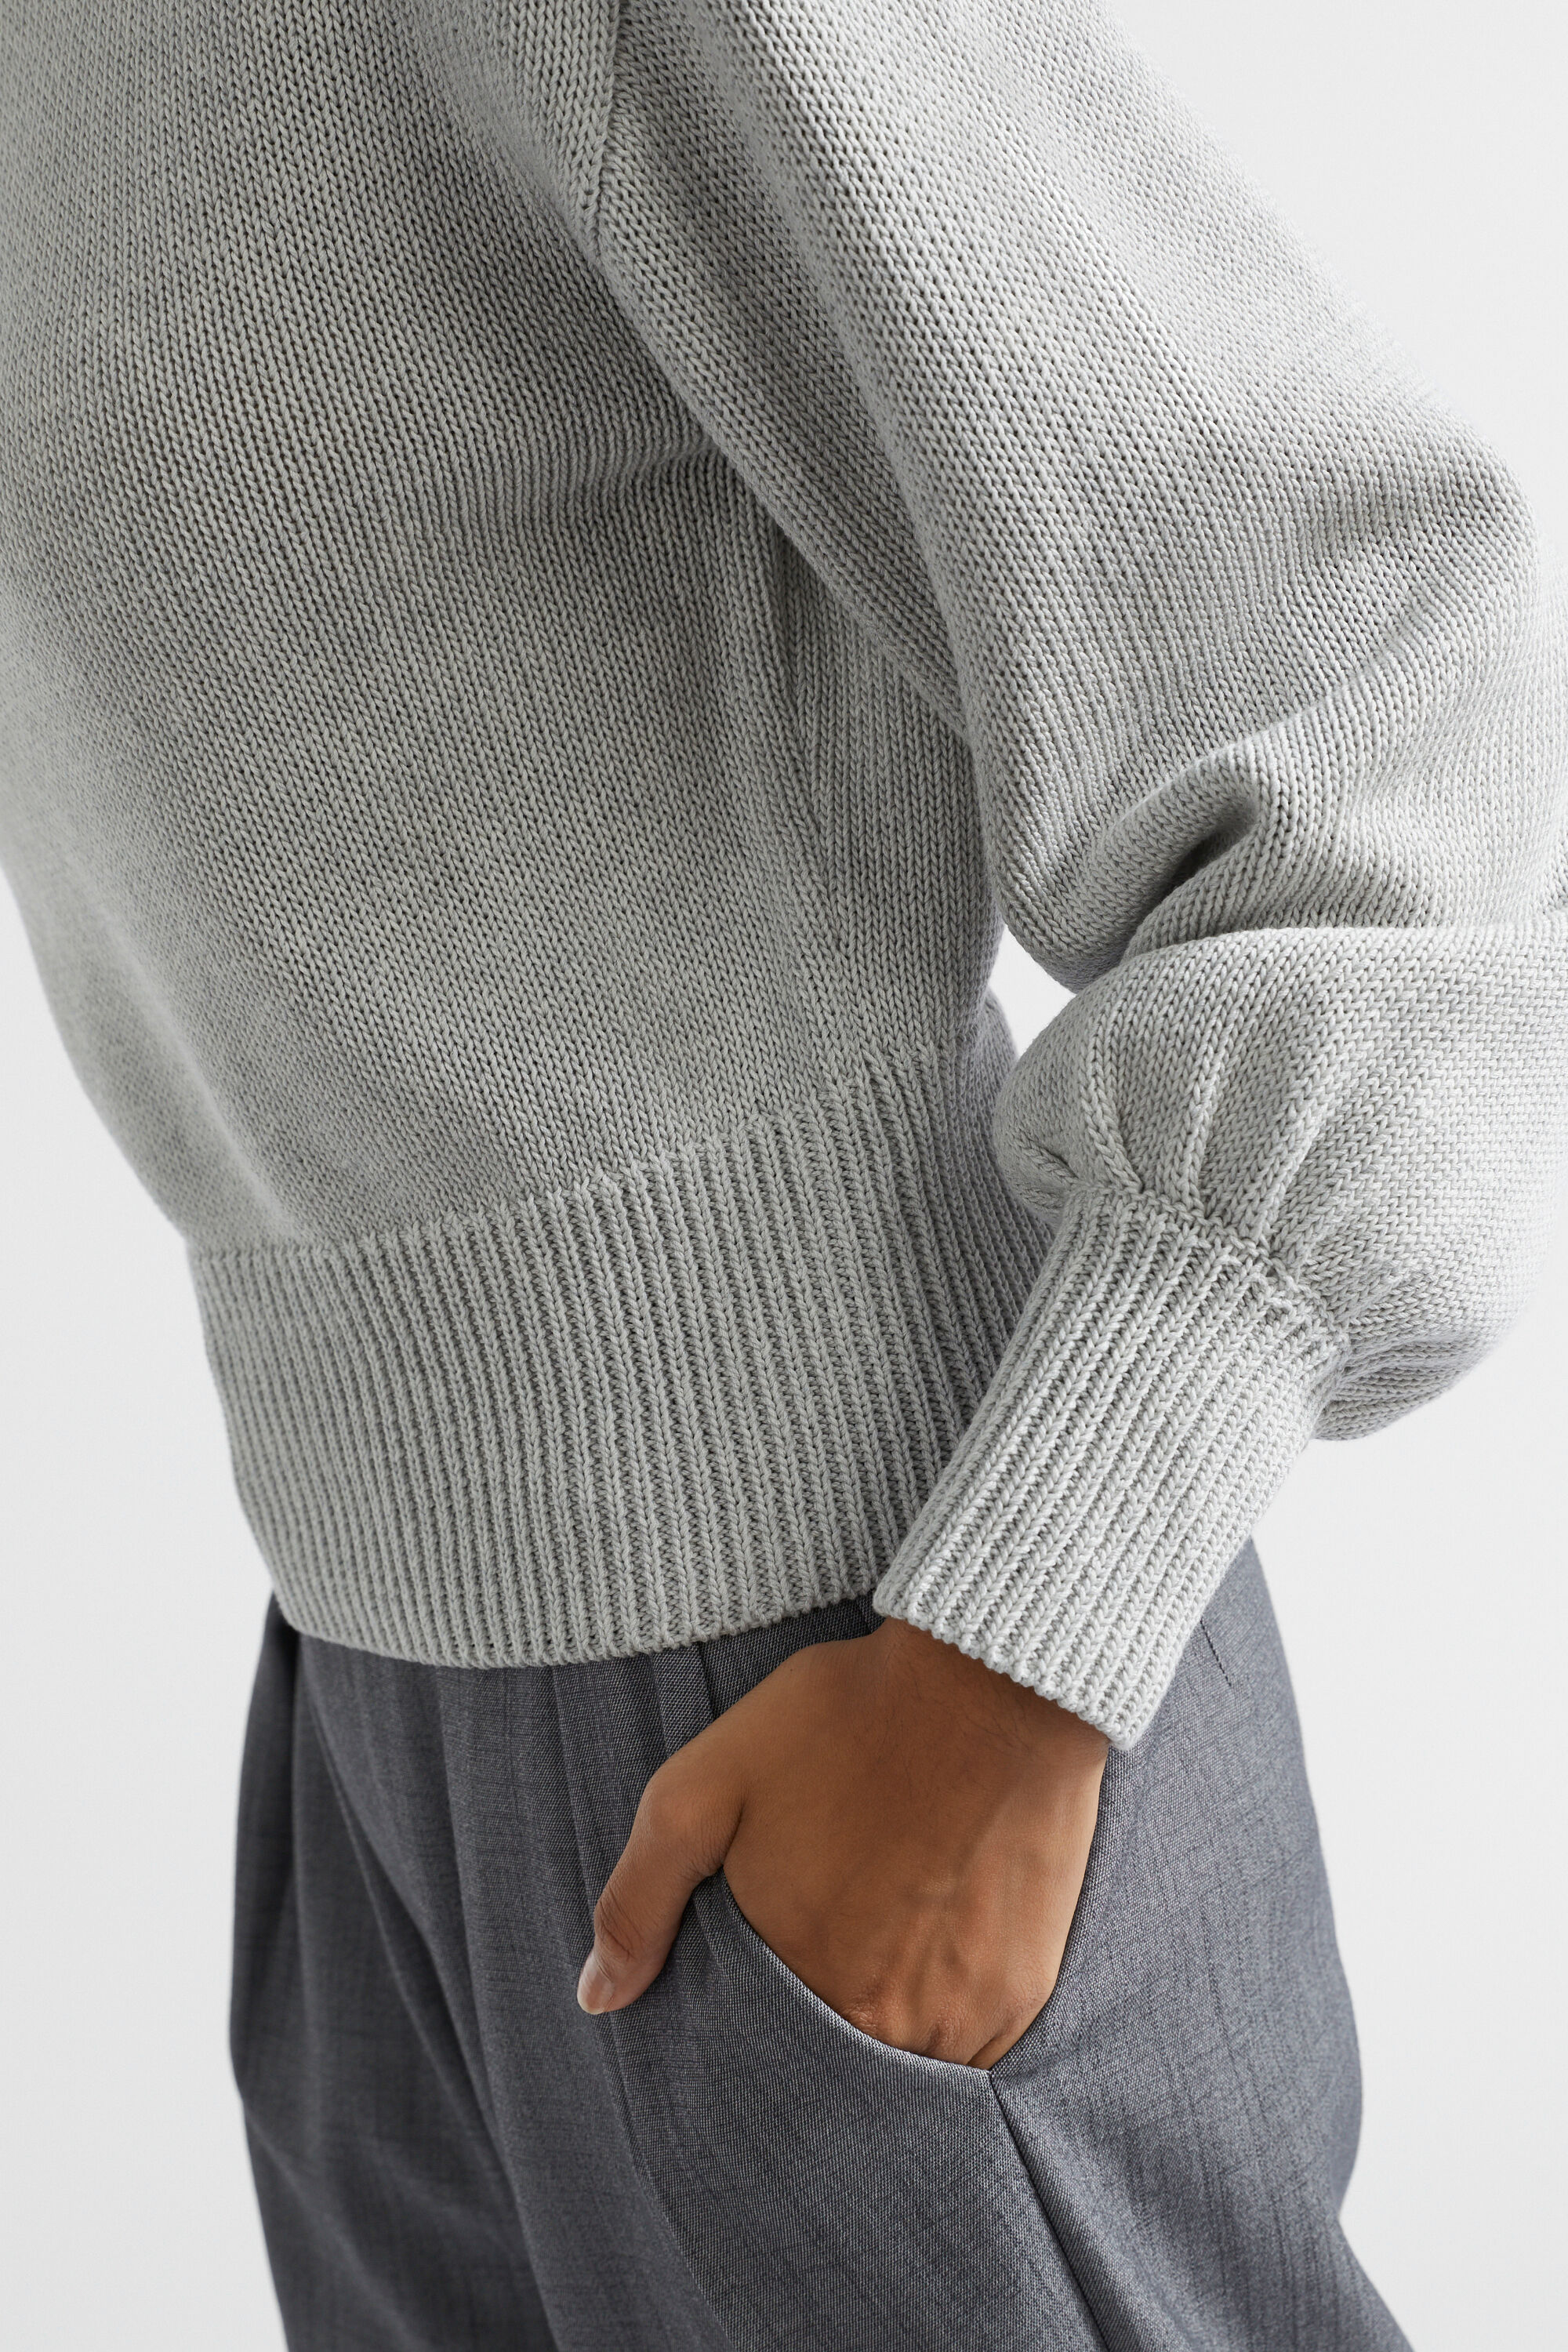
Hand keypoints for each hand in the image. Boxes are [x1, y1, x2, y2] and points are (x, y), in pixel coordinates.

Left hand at [576, 1614, 1109, 2067]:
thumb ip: (640, 1900)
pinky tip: (935, 1933)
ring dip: (884, 2017)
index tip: (759, 1959)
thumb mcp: (703, 1788)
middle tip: (825, 1927)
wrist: (990, 1678)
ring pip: (904, 2058)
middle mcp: (890, 2027)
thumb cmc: (840, 1720)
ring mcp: (968, 2018)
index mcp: (802, 1985)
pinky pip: (973, 2041)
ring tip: (877, 1928)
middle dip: (815, 2015)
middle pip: (832, 2060)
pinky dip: (948, 2006)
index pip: (754, 2057)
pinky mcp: (1025, 1992)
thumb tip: (595, 1998)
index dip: (747, 2017)